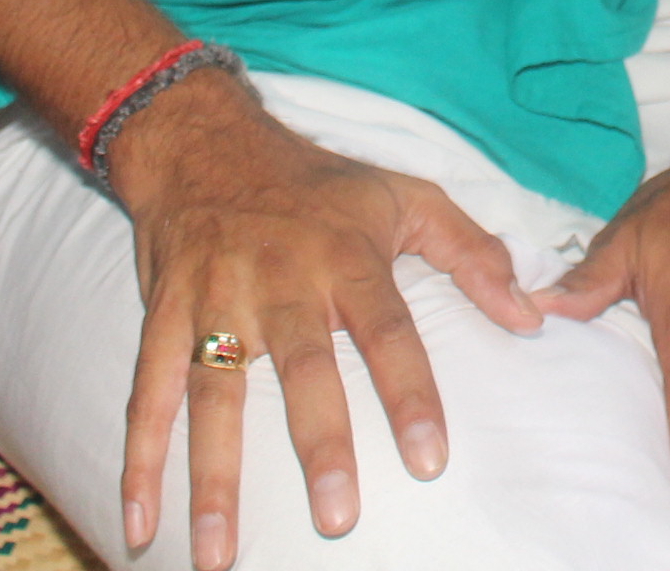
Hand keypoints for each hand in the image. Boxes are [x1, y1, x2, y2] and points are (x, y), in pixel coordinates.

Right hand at [103, 75, 537, 569]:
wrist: (204, 140)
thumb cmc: (318, 182)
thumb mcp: (406, 197)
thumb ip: (473, 255)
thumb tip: (532, 317)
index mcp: (347, 258)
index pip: (388, 331)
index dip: (410, 394)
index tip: (431, 459)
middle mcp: (282, 280)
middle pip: (304, 368)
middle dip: (320, 443)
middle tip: (337, 517)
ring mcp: (216, 299)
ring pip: (215, 394)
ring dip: (214, 476)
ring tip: (220, 553)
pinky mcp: (163, 314)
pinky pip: (148, 392)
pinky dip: (138, 457)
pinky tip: (138, 522)